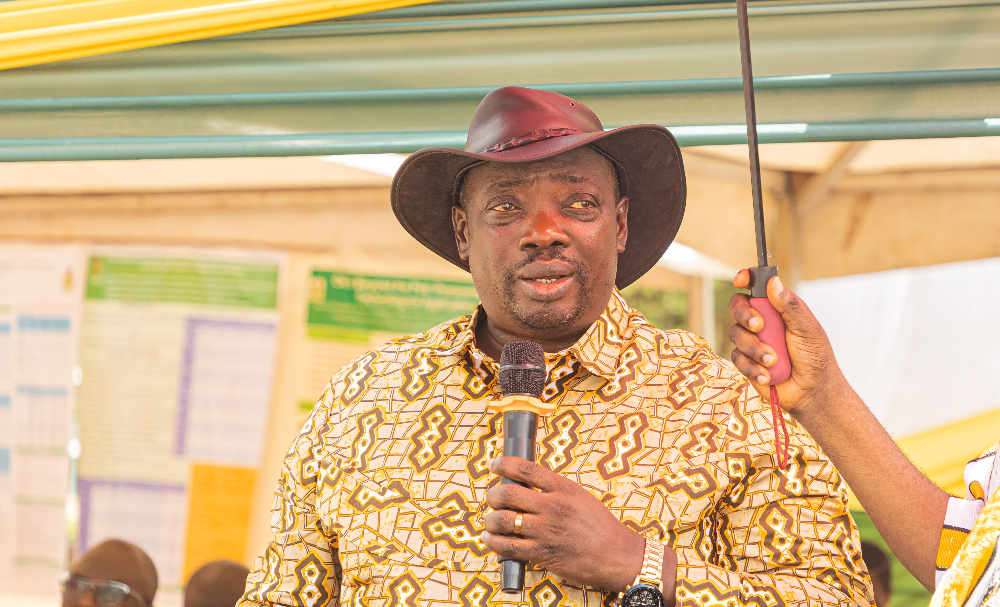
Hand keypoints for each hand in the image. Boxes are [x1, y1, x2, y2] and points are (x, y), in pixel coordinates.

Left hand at [482, 457, 645, 592]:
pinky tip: (490, 539)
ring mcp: (545, 531)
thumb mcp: (580, 497)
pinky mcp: (542, 554)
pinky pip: (506, 546)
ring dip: (489, 520)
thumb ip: (554, 490)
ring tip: (490, 521)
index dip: (503, 463)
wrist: (617, 556)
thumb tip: (525, 484)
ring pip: (501, 520)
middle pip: (507, 493)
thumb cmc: (600, 527)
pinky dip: (493, 542)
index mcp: (562, 489)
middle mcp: (552, 507)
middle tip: (493, 498)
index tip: (494, 464)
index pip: (525, 469)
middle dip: (493, 494)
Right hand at [728, 270, 847, 416]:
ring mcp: (752, 341)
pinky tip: (767, 376)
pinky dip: (752, 367)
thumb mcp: (807, 329)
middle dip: (744, 315)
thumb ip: (789, 306)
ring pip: (735, 334)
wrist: (812, 393)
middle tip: (759, 326)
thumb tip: (773, 282)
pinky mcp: (746, 361)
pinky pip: (737, 358)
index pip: (756, 287)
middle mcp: (762, 321)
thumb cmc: (815, 358)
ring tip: (774, 361)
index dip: (746, 279)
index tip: (741, 281)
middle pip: (737, 307)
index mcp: (777, 308)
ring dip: (755, 349)